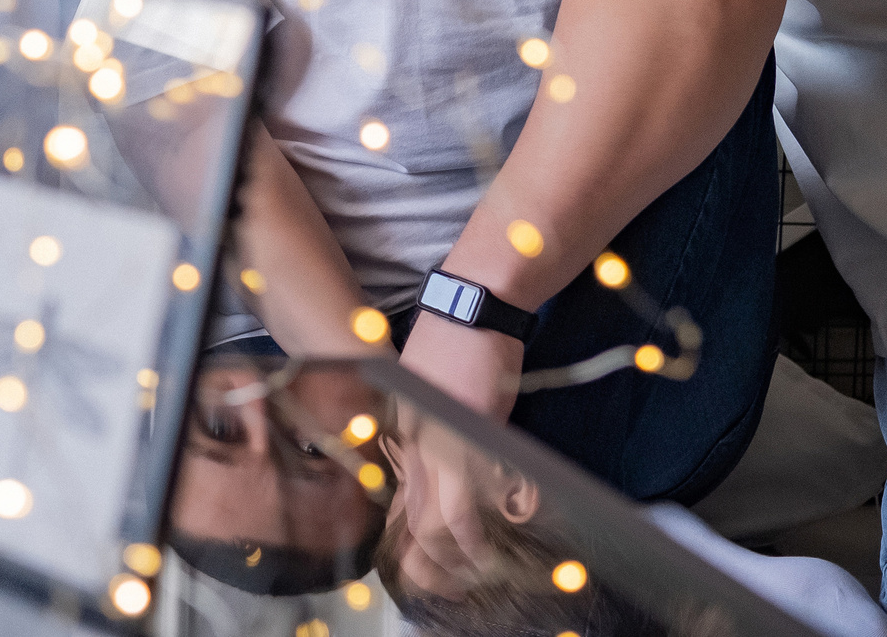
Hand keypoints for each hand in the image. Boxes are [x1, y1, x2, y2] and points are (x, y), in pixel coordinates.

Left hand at [389, 320, 527, 594]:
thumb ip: (441, 426)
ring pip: (434, 520)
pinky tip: (484, 550)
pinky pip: (462, 503)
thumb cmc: (459, 336)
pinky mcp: (467, 437)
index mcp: (403, 429)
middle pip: (413, 519)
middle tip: (447, 586)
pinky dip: (473, 533)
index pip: (403, 499)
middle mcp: (413, 441)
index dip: (415, 539)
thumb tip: (459, 461)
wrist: (474, 300)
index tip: (431, 563)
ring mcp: (438, 440)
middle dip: (431, 562)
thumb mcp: (438, 386)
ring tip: (472, 575)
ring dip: (454, 555)